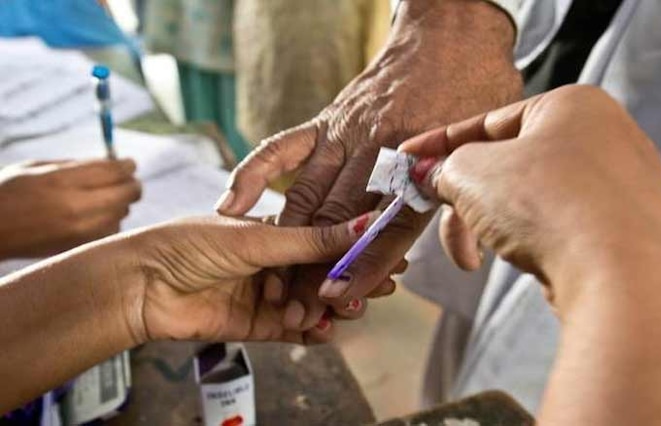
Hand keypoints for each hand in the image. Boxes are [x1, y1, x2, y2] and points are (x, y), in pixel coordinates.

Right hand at [0, 159, 141, 259]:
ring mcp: (81, 231)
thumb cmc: (8, 192)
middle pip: (127, 193)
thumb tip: (111, 163)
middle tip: (127, 180)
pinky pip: (111, 231)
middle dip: (131, 183)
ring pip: (123, 213)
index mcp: (62, 181)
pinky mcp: (80, 247)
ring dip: (120, 203)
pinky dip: (110, 221)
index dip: (127, 165)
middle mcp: (77, 207)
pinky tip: (95, 217)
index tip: (129, 164)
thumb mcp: (36, 168)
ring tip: (105, 198)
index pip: (114, 171)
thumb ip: (75, 165)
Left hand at [126, 213, 377, 344]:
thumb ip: (311, 240)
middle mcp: (275, 263)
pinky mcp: (258, 325)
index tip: (384, 250)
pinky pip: (294, 331)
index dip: (354, 247)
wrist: (142, 286)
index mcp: (275, 231)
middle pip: (325, 274)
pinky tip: (329, 331)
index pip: (325, 239)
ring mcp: (268, 295)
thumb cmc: (189, 245)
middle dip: (352, 280)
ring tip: (353, 308)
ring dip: (335, 307)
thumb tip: (362, 224)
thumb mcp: (257, 238)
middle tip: (383, 285)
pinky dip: (313, 332)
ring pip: (313, 303)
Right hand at [216, 0, 521, 328]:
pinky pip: (281, 147)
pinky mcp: (326, 119)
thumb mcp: (485, 147)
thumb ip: (465, 209)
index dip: (364, 267)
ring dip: (286, 239)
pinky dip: (253, 173)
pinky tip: (232, 203)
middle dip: (317, 266)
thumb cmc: (472, 87)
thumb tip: (465, 262)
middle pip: (339, 220)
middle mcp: (375, 151)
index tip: (342, 298)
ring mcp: (345, 135)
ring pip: (308, 195)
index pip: (388, 228)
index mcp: (419, 162)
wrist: (450, 34)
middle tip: (298, 304)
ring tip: (270, 277)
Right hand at [400, 85, 660, 306]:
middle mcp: (604, 136)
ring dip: (491, 224)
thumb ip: (445, 167)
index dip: (439, 145)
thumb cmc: (545, 203)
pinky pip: (559, 223)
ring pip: (530, 198)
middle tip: (441, 226)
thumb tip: (433, 176)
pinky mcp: (624, 228)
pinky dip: (528, 238)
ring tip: (474, 257)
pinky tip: (521, 259)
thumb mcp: (473, 173)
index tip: (406, 162)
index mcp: (572, 105)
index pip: (488, 121)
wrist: (621, 274)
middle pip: (509, 165)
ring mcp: (619, 184)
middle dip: (466, 200)